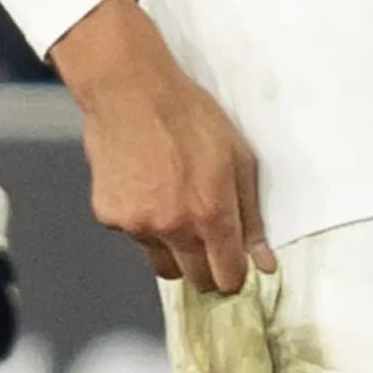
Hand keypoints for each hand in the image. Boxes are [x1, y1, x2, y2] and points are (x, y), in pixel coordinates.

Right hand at [52, 0, 268, 293]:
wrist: (130, 93)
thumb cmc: (190, 117)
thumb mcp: (238, 158)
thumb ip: (250, 216)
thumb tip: (263, 262)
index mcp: (211, 214)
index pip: (226, 275)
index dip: (233, 275)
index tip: (233, 268)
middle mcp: (173, 228)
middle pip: (193, 279)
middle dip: (204, 268)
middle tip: (205, 242)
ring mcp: (136, 225)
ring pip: (160, 261)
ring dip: (172, 249)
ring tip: (172, 209)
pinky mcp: (109, 217)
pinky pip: (132, 236)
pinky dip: (141, 222)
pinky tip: (142, 188)